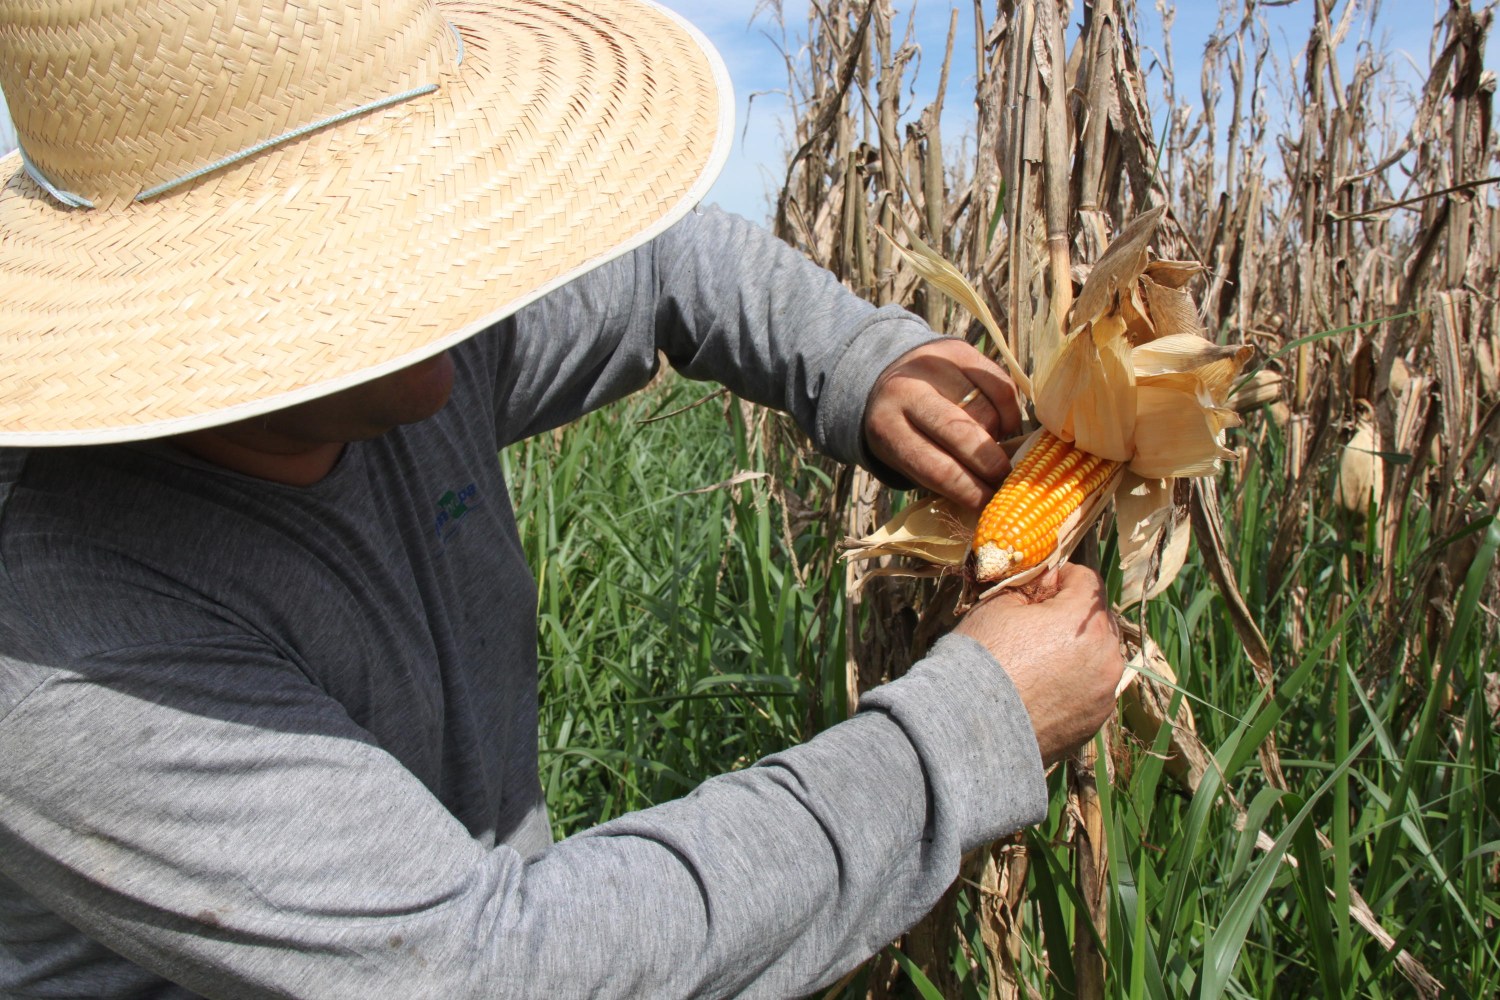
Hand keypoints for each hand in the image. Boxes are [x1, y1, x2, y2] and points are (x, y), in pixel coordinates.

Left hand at [864, 339, 1022, 510]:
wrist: (885, 374)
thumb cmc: (900, 431)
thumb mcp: (901, 458)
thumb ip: (937, 477)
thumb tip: (986, 500)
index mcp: (886, 428)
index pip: (935, 468)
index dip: (968, 490)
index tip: (989, 504)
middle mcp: (908, 392)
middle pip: (961, 433)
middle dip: (990, 464)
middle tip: (1005, 481)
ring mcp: (935, 367)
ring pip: (985, 411)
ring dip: (996, 437)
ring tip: (992, 448)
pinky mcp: (961, 350)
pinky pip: (1001, 386)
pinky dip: (1009, 412)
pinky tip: (1002, 426)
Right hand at [955, 565, 1123, 764]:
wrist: (971, 727)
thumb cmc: (982, 658)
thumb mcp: (998, 604)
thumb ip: (1031, 585)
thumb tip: (1047, 581)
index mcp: (1085, 622)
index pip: (1086, 580)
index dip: (1060, 578)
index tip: (1037, 590)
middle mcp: (1106, 656)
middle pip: (1098, 620)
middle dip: (1072, 617)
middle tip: (1035, 626)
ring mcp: (1104, 693)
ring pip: (1099, 656)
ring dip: (1078, 652)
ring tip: (1038, 664)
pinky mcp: (1095, 722)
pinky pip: (1092, 689)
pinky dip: (1074, 684)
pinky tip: (1042, 691)